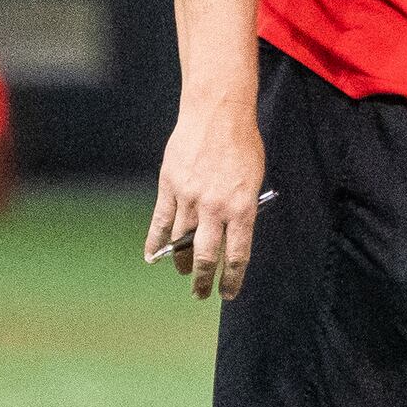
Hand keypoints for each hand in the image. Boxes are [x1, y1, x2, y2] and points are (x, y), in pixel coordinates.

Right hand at [146, 96, 263, 298]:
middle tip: (202, 294)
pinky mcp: (169, 186)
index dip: (232, 279)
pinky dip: (155, 242)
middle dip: (204, 279)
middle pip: (206, 255)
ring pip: (180, 240)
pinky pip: (160, 221)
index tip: (228, 293)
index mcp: (242, 208)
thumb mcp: (254, 180)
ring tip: (184, 271)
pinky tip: (153, 257)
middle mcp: (215, 208)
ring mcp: (189, 197)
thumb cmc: (242, 145)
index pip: (237, 255)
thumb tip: (228, 236)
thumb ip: (242, 209)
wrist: (218, 113)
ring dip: (181, 260)